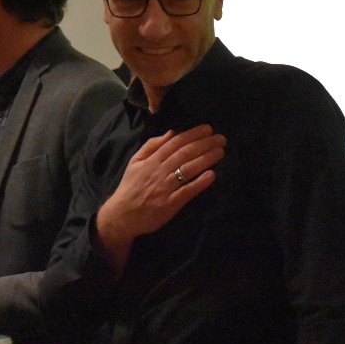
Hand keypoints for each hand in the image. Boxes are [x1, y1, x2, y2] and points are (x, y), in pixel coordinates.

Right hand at [96, 124, 225, 272]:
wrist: (122, 215)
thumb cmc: (131, 187)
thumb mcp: (135, 162)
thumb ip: (151, 146)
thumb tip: (171, 133)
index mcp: (151, 160)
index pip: (175, 143)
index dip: (192, 135)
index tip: (208, 129)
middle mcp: (159, 171)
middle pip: (185, 153)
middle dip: (204, 144)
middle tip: (222, 138)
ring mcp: (165, 188)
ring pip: (188, 169)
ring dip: (206, 159)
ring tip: (221, 152)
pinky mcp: (170, 204)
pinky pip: (187, 191)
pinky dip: (199, 183)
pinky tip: (212, 175)